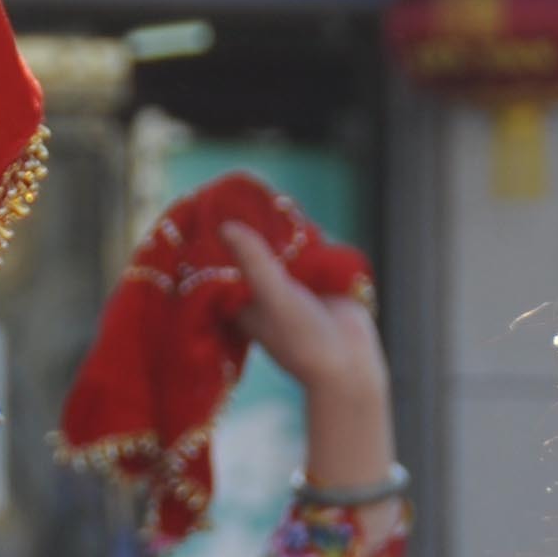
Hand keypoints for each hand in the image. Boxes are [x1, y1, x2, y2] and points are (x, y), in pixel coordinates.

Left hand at [223, 222, 401, 519]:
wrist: (350, 362)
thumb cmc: (304, 339)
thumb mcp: (274, 297)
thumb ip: (254, 262)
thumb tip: (226, 226)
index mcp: (240, 301)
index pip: (219, 263)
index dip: (213, 240)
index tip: (206, 209)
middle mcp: (261, 290)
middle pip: (248, 249)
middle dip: (248, 227)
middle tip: (235, 194)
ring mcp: (290, 283)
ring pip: (278, 244)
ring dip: (276, 227)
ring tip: (262, 197)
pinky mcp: (316, 277)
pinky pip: (305, 246)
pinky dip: (302, 233)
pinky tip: (291, 212)